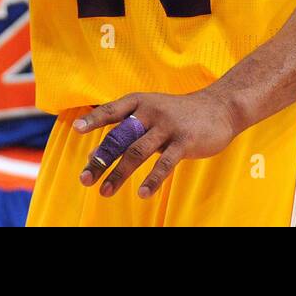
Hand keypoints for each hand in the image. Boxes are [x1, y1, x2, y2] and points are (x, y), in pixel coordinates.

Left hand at [74, 89, 240, 197]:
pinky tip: (141, 193)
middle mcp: (150, 111)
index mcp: (139, 102)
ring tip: (105, 191)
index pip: (112, 110)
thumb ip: (125, 132)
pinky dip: (152, 179)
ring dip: (119, 173)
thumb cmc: (177, 115)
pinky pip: (165, 163)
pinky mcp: (185, 141)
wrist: (220, 108)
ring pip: (137, 152)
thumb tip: (93, 156)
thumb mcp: (150, 115)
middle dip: (100, 159)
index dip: (94, 119)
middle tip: (85, 179)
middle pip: (120, 137)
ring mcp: (167, 126)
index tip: (76, 129)